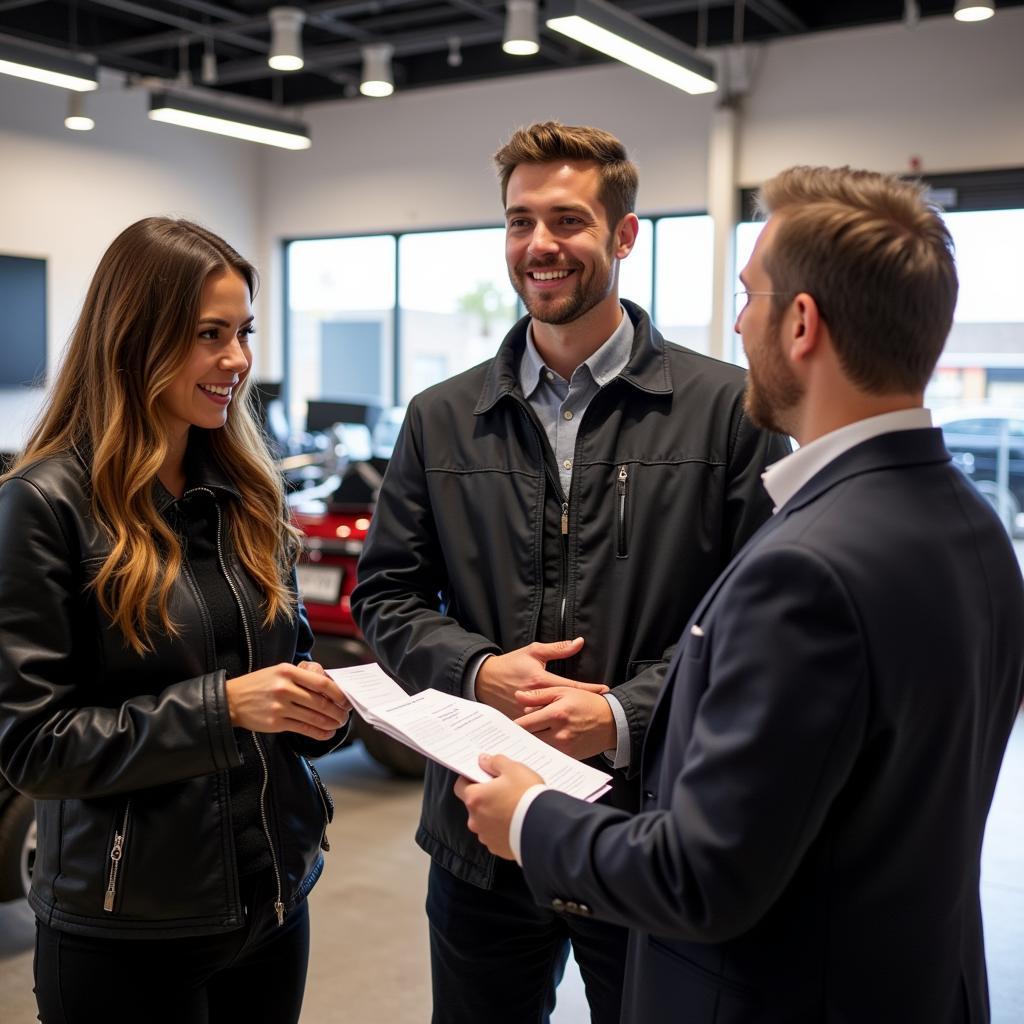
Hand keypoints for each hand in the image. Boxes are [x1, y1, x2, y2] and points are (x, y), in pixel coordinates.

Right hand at [226, 662, 351, 739]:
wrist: (232, 700)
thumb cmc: (259, 684)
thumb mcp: (279, 671)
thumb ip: (302, 677)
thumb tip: (329, 688)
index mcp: (288, 672)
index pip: (321, 683)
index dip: (338, 693)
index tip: (345, 700)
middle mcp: (284, 688)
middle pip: (320, 702)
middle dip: (337, 711)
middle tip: (345, 715)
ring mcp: (280, 706)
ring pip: (314, 717)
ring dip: (330, 723)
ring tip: (338, 724)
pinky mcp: (276, 723)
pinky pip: (303, 729)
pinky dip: (319, 732)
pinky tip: (326, 733)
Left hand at [454, 753, 543, 859]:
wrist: (546, 827)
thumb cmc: (527, 797)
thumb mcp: (514, 769)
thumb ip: (495, 762)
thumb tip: (484, 760)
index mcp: (475, 798)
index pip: (460, 786)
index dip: (470, 779)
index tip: (482, 776)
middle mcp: (475, 819)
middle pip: (474, 805)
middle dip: (486, 798)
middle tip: (504, 791)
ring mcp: (486, 836)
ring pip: (485, 821)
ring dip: (494, 815)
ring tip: (514, 808)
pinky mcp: (498, 848)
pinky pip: (496, 835)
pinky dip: (503, 830)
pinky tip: (517, 822)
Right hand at [475, 637, 608, 718]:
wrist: (484, 679)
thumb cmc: (510, 664)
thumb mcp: (534, 652)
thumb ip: (558, 648)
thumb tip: (579, 642)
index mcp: (540, 680)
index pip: (570, 686)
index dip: (589, 689)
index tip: (605, 690)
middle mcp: (535, 699)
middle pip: (564, 707)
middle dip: (583, 708)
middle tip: (602, 710)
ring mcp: (527, 712)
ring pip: (552, 720)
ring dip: (570, 721)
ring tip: (588, 722)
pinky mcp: (520, 720)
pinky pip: (539, 727)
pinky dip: (552, 728)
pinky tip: (566, 730)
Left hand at [514, 686, 616, 759]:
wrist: (612, 722)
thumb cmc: (587, 703)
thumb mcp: (563, 691)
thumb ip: (539, 695)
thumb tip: (517, 696)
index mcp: (556, 714)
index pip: (525, 723)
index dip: (513, 725)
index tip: (506, 726)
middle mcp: (559, 733)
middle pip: (529, 738)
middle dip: (521, 736)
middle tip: (512, 734)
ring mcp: (565, 747)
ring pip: (538, 747)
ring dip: (532, 743)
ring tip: (526, 738)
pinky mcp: (570, 756)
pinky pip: (550, 754)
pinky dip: (544, 750)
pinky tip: (542, 744)